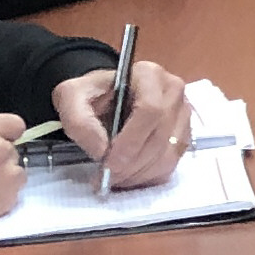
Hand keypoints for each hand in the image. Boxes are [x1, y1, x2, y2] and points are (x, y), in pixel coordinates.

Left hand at [54, 57, 193, 188]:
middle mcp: (173, 91)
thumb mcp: (70, 97)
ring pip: (169, 153)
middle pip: (161, 135)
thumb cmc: (91, 95)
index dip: (132, 141)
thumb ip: (78, 121)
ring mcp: (182, 114)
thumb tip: (102, 150)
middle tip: (108, 177)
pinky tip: (130, 176)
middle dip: (133, 163)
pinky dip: (150, 176)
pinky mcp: (183, 134)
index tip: (109, 163)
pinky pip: (173, 163)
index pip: (151, 110)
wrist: (105, 97)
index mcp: (148, 75)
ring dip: (141, 173)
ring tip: (116, 178)